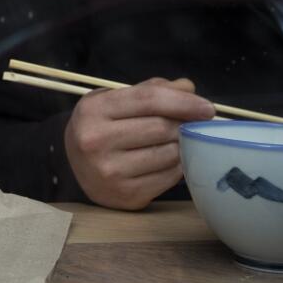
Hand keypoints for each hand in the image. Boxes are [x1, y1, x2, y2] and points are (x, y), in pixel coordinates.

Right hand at [64, 77, 214, 210]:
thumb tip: (188, 88)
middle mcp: (96, 141)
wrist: (74, 167)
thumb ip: (149, 90)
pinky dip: (178, 166)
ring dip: (183, 145)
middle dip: (184, 124)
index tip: (207, 107)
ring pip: (169, 154)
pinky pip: (168, 177)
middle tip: (194, 123)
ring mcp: (110, 171)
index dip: (182, 101)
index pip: (147, 100)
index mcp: (93, 110)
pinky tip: (172, 159)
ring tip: (179, 140)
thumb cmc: (100, 127)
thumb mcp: (114, 100)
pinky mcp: (126, 195)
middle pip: (161, 127)